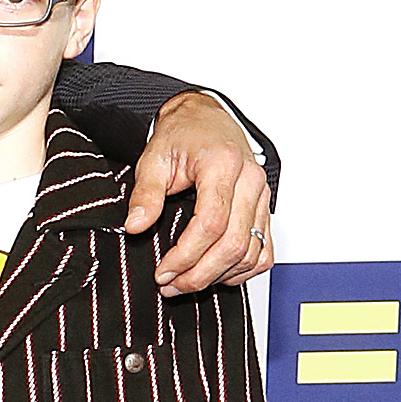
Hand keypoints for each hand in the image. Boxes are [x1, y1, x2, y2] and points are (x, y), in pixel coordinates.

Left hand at [123, 93, 273, 292]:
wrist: (205, 117)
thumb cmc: (184, 133)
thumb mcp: (154, 157)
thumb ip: (145, 193)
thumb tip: (136, 226)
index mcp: (223, 165)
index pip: (211, 223)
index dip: (187, 254)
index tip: (163, 270)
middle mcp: (250, 181)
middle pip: (234, 244)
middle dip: (200, 273)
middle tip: (171, 284)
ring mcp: (261, 196)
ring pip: (251, 252)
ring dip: (219, 275)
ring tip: (186, 282)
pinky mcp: (264, 208)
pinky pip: (264, 250)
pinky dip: (243, 269)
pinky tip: (217, 273)